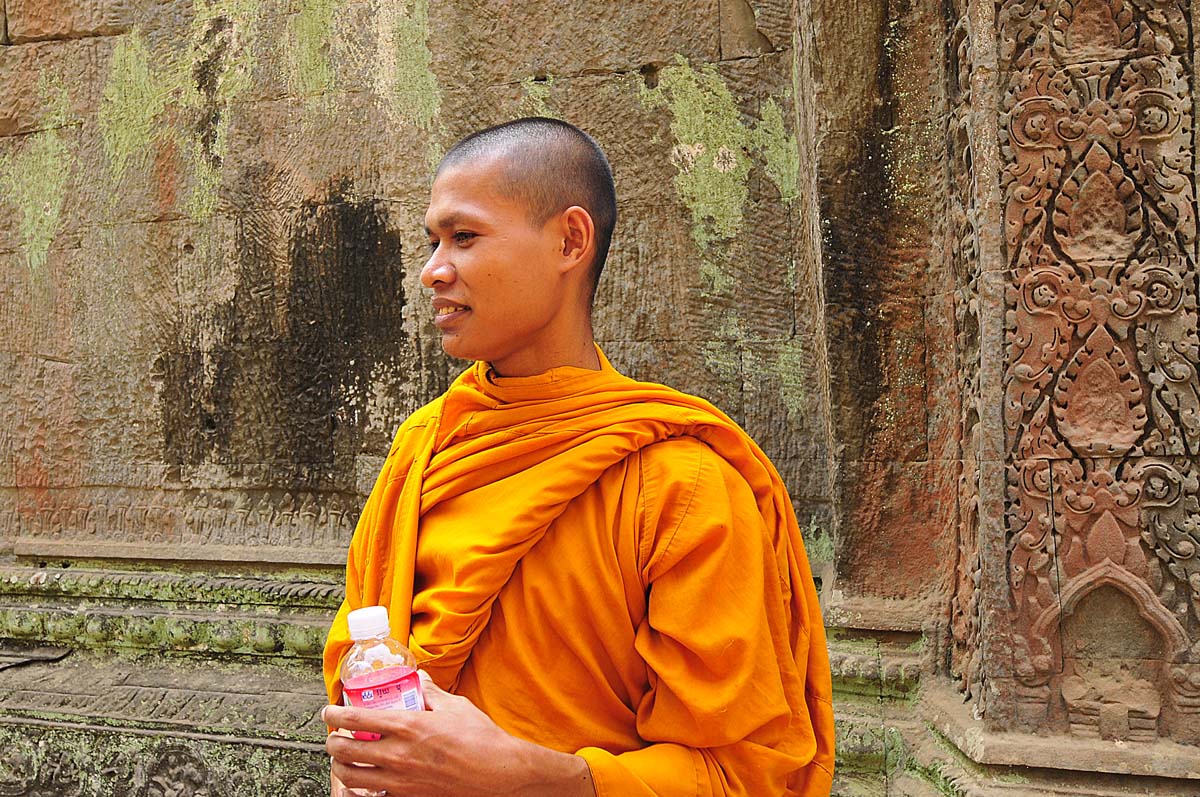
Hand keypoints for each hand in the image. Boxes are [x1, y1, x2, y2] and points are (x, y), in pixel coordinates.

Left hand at [323, 673, 593, 796]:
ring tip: (344, 758)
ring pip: (351, 777)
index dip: (334, 714)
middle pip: (344, 751)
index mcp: (408, 725)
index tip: (328, 710)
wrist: (499, 774)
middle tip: (334, 736)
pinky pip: (372, 795)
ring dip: (341, 766)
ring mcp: (401, 780)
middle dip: (331, 742)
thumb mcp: (455, 706)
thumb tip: (419, 678)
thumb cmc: (480, 739)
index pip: (356, 717)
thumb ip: (431, 692)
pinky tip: (366, 779)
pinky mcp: (408, 796)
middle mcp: (398, 754)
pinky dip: (362, 788)